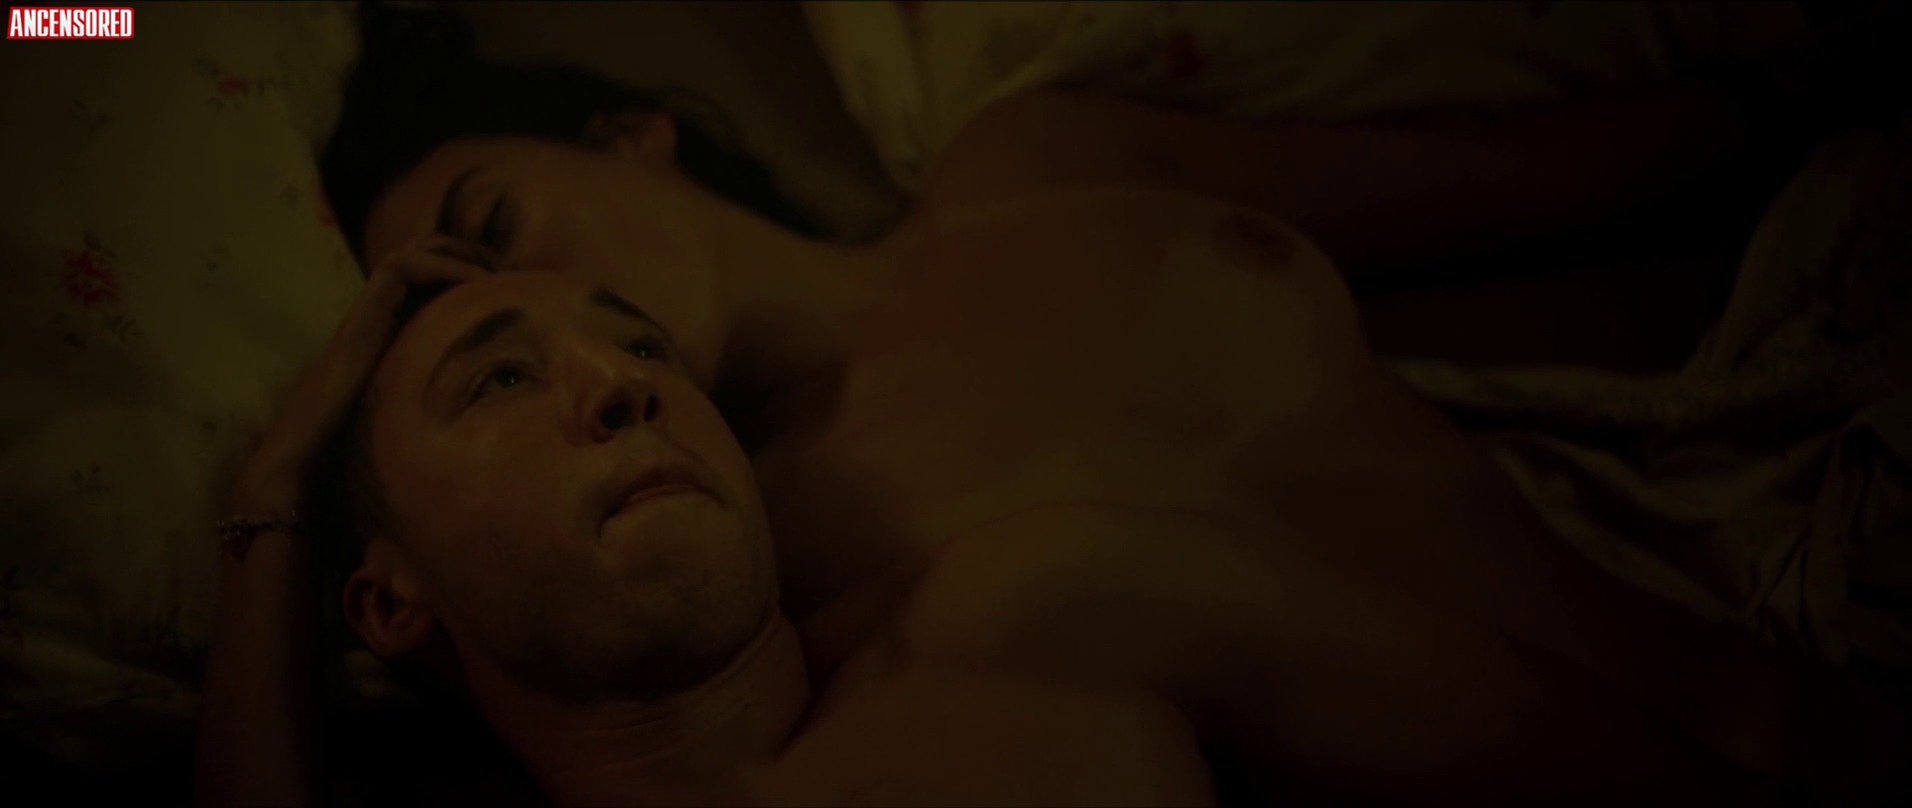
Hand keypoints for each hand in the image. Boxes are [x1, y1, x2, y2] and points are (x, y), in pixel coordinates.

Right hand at [228, 238, 493, 513]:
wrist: (303, 466)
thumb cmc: (357, 458)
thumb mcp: (418, 423)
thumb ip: (445, 414)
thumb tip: (495, 442)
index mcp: (394, 336)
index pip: (432, 279)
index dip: (469, 271)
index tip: (509, 288)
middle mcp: (379, 319)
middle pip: (425, 254)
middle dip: (471, 253)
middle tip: (509, 272)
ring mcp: (368, 316)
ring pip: (413, 252)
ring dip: (460, 253)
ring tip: (496, 273)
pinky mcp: (361, 319)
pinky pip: (401, 268)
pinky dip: (443, 267)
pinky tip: (475, 285)